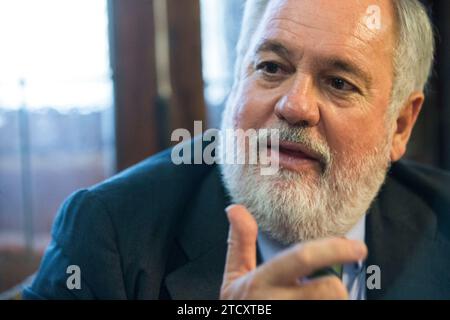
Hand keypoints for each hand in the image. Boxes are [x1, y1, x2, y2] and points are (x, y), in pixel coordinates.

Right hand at [220, 205, 367, 299]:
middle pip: (331, 290)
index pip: (301, 258)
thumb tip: (235, 207)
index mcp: (261, 282)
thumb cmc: (242, 308)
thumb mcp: (234, 278)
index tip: (358, 247)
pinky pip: (331, 317)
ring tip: (310, 304)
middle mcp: (276, 303)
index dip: (334, 249)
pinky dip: (328, 312)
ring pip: (334, 306)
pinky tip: (311, 313)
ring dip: (330, 306)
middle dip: (337, 289)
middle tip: (332, 290)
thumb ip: (239, 243)